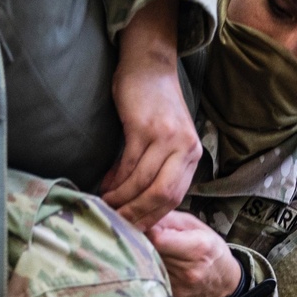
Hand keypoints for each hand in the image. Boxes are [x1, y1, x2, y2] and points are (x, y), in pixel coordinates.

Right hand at [101, 0, 200, 230]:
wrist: (150, 66)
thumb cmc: (155, 106)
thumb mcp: (167, 141)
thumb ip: (161, 169)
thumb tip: (139, 203)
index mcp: (192, 155)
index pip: (174, 199)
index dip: (152, 218)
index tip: (133, 230)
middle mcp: (184, 149)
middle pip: (161, 196)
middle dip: (136, 214)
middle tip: (116, 224)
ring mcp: (166, 138)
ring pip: (141, 182)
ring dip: (120, 198)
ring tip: (105, 205)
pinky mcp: (145, 127)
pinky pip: (128, 164)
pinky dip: (114, 180)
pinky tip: (104, 185)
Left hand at [146, 211, 241, 296]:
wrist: (222, 284)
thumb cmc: (210, 249)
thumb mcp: (196, 226)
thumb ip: (170, 219)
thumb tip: (144, 215)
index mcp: (197, 247)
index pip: (157, 239)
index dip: (145, 230)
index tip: (142, 225)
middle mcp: (187, 269)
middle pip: (149, 251)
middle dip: (142, 241)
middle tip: (141, 235)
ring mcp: (178, 285)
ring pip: (146, 265)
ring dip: (143, 254)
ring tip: (150, 248)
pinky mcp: (169, 295)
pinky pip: (150, 277)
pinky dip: (148, 268)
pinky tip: (154, 263)